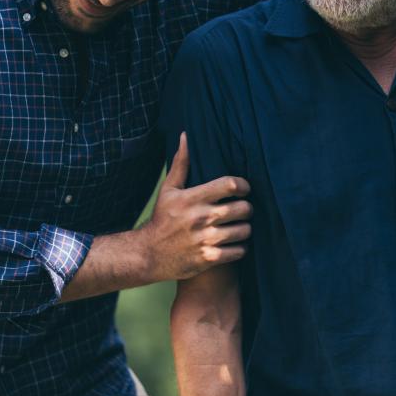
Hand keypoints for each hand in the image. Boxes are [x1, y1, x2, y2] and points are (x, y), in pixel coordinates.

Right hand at [141, 133, 252, 280]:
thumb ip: (181, 164)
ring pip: (244, 231)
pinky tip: (234, 244)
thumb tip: (185, 136)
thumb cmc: (162, 219)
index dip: (243, 185)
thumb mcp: (168, 190)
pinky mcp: (208, 258)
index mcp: (193, 198)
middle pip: (242, 208)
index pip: (229, 185)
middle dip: (247, 208)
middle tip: (244, 209)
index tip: (243, 189)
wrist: (148, 255)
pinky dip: (240, 248)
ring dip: (245, 228)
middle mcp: (200, 218)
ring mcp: (205, 239)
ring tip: (240, 226)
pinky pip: (238, 251)